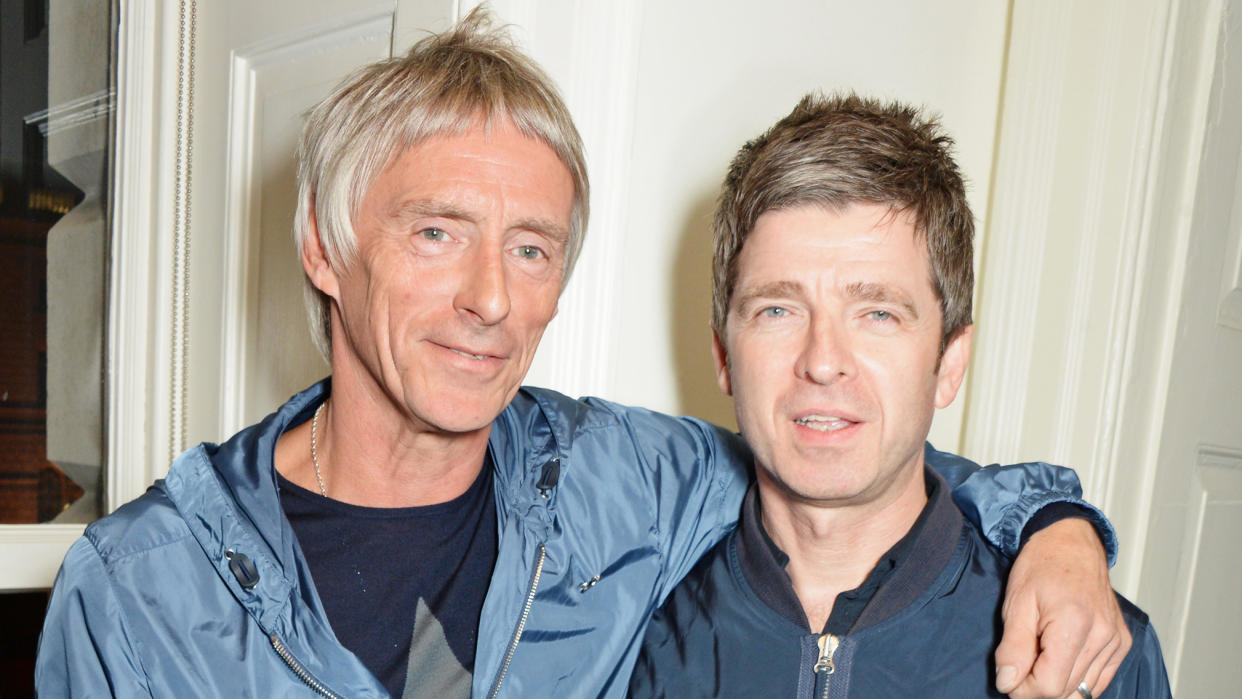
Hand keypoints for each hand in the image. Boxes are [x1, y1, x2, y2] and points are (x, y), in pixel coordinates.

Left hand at [995, 518, 1130, 697]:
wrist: (1070, 540)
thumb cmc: (1042, 564)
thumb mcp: (1016, 603)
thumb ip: (1013, 648)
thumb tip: (1008, 683)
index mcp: (1075, 624)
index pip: (1050, 686)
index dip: (1023, 689)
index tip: (1009, 674)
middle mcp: (1103, 636)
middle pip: (1066, 691)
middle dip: (1037, 685)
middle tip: (1021, 661)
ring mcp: (1116, 641)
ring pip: (1084, 690)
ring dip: (1057, 682)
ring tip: (1041, 654)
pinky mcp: (1121, 643)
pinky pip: (1099, 680)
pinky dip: (1077, 679)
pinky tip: (1060, 657)